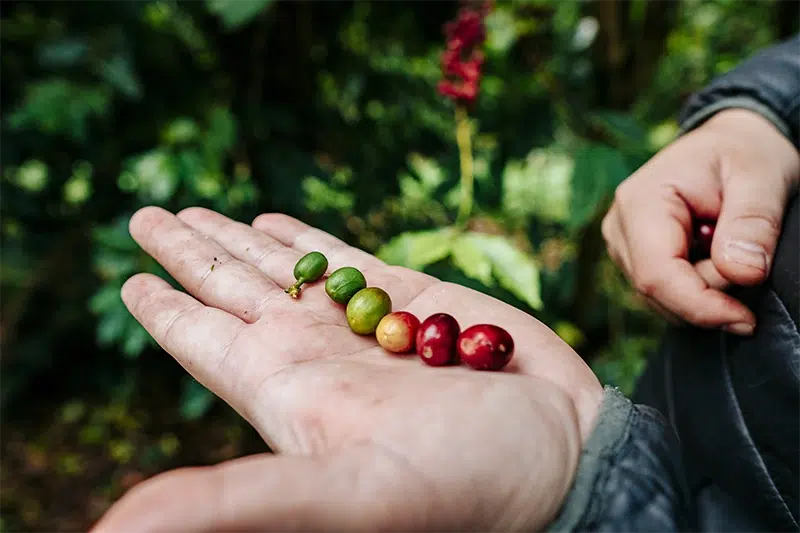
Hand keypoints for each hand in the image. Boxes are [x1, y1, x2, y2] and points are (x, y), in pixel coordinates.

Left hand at [90, 206, 603, 532]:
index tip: (126, 278)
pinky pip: (348, 257)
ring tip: (198, 212)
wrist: (564, 460)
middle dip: (188, 251)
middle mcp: (315, 353)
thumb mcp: (352, 495)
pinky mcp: (418, 297)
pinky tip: (279, 224)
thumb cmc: (467, 486)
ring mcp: (364, 322)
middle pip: (230, 288)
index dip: (163, 309)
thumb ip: (243, 503)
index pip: (202, 339)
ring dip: (239, 240)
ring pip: (282, 268)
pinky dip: (310, 239)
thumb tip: (122, 529)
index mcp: (287, 389)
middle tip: (145, 214)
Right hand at [602, 108, 799, 333]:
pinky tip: (714, 257)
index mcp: (639, 202)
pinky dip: (697, 288)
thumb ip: (753, 223)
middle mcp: (619, 227)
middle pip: (658, 291)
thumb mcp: (761, 178)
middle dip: (709, 294)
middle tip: (750, 259)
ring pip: (660, 298)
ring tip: (730, 249)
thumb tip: (742, 274)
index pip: (656, 275)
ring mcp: (622, 245)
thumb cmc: (744, 154)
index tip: (745, 319)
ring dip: (705, 291)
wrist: (730, 144)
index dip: (699, 306)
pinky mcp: (633, 258)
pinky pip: (664, 293)